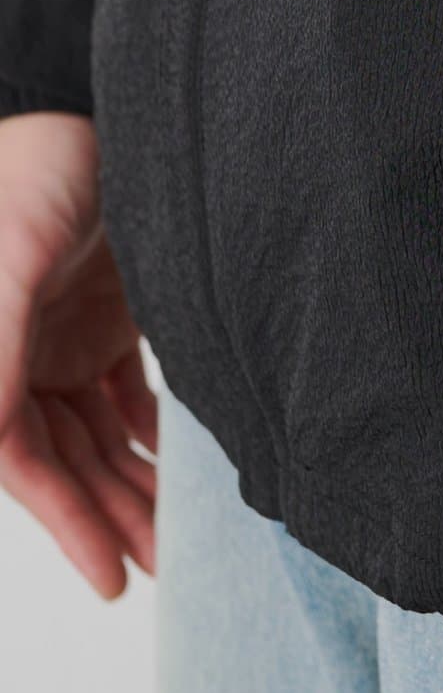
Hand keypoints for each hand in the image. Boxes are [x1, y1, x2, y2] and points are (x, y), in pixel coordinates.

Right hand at [0, 113, 156, 596]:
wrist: (78, 115)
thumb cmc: (28, 173)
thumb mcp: (13, 255)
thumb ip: (1, 344)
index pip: (22, 461)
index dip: (64, 523)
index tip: (111, 576)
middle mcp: (17, 359)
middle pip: (61, 461)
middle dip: (107, 516)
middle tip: (161, 568)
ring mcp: (58, 342)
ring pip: (93, 437)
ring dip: (129, 484)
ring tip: (175, 535)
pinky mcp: (97, 319)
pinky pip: (118, 394)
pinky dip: (143, 431)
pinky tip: (172, 463)